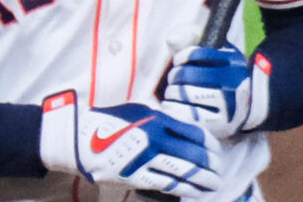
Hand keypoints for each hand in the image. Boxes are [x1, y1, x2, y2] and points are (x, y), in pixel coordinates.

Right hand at [40, 90, 221, 197]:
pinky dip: (185, 189)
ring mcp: (146, 159)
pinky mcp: (137, 177)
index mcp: (157, 118)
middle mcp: (155, 138)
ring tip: (214, 184)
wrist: (83, 139)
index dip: (210, 145)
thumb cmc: (113, 121)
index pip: (194, 133)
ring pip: (183, 173)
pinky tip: (194, 192)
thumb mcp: (140, 110)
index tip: (217, 152)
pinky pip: (167, 185)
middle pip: (193, 155)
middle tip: (219, 171)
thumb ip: (164, 118)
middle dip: (211, 166)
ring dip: (202, 180)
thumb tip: (187, 128)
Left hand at [161, 44, 270, 138]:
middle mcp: (233, 82)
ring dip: (172, 92)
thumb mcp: (214, 51)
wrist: (248, 105)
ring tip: (174, 93)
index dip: (181, 56)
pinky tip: (172, 106)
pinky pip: (188, 116)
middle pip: (188, 75)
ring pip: (186, 95)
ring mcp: (228, 106)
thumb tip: (171, 38)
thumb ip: (191, 38)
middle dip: (175, 75)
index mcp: (232, 61)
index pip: (196, 53)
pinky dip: (174, 109)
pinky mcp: (220, 125)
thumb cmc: (222, 73)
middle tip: (175, 79)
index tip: (179, 61)